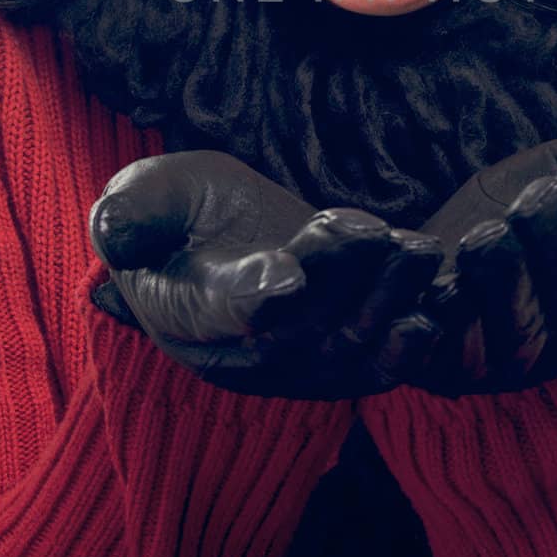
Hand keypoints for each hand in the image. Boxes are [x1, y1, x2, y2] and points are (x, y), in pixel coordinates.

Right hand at [87, 151, 445, 398]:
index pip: (217, 311)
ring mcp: (291, 361)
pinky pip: (376, 360)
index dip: (252, 294)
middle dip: (343, 281)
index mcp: (182, 313)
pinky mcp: (335, 358)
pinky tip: (444, 302)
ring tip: (422, 251)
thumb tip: (112, 230)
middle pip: (296, 327)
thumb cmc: (173, 211)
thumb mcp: (143, 195)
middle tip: (380, 236)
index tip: (287, 273)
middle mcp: (238, 352)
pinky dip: (411, 340)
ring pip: (345, 341)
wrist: (210, 238)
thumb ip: (131, 212)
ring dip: (389, 298)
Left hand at [402, 125, 556, 395]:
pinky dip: (439, 321)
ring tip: (485, 235)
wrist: (433, 245)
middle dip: (556, 242)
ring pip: (518, 330)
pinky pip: (446, 354)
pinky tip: (433, 288)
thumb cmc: (518, 206)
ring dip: (502, 277)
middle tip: (536, 196)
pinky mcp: (443, 367)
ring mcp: (506, 360)